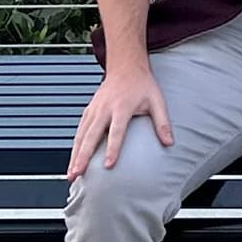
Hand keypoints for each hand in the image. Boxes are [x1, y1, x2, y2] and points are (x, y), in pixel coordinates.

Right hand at [68, 58, 171, 176]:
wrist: (126, 67)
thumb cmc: (142, 85)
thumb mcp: (157, 100)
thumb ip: (162, 123)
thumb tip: (169, 143)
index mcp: (122, 107)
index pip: (116, 131)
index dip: (112, 149)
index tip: (108, 166)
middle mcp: (104, 108)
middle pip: (91, 135)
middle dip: (83, 156)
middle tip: (77, 174)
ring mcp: (94, 109)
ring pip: (81, 135)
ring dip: (75, 155)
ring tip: (71, 174)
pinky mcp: (89, 110)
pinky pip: (79, 130)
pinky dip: (74, 146)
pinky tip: (73, 160)